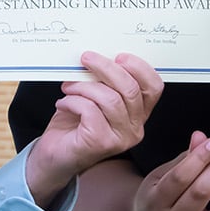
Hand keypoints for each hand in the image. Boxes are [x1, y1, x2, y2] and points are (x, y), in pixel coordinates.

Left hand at [25, 52, 162, 207]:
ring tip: (68, 87)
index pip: (154, 87)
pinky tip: (64, 103)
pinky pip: (90, 110)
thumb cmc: (74, 123)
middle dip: (106, 67)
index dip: (140, 68)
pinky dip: (73, 101)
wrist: (55, 155)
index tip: (118, 55)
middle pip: (130, 89)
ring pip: (109, 99)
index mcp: (138, 113)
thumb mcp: (94, 96)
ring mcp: (120, 138)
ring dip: (84, 86)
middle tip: (86, 58)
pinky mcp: (101, 143)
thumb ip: (104, 81)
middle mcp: (135, 128)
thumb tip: (99, 56)